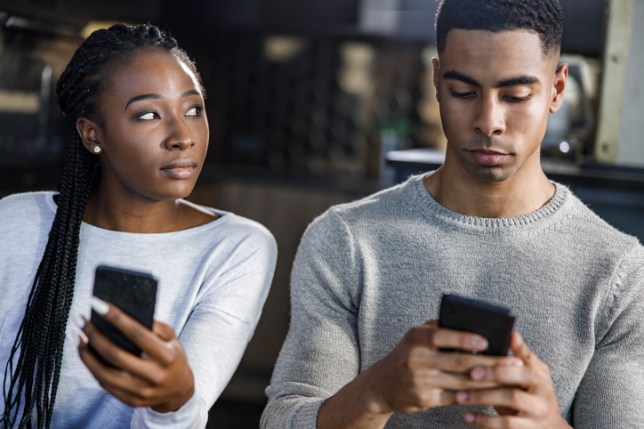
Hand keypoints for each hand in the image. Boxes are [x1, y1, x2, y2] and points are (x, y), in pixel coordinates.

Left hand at [78, 301, 194, 412]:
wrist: (178, 391)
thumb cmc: (173, 357)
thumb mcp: (172, 338)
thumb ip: (154, 326)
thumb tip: (123, 314)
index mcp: (166, 356)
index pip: (137, 334)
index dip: (116, 318)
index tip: (98, 305)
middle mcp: (153, 375)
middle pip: (115, 355)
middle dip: (95, 335)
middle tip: (83, 321)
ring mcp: (141, 390)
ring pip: (104, 373)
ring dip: (86, 353)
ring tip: (79, 336)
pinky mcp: (130, 400)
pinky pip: (104, 383)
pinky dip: (92, 366)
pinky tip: (86, 353)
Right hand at [359, 321, 520, 414]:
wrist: (383, 384)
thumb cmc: (408, 354)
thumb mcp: (416, 337)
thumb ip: (439, 329)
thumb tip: (473, 325)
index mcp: (415, 337)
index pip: (442, 336)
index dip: (465, 339)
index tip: (487, 341)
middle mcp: (415, 358)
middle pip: (458, 361)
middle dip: (490, 363)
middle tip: (513, 362)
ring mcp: (419, 380)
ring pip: (461, 381)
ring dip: (488, 381)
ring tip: (508, 378)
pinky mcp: (424, 400)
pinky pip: (455, 397)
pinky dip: (474, 394)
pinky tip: (490, 392)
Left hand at [454, 333, 570, 427]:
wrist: (551, 427)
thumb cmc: (532, 393)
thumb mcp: (532, 372)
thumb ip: (521, 355)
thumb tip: (511, 332)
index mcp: (540, 375)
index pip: (524, 364)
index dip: (502, 361)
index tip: (480, 353)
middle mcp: (543, 394)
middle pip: (516, 381)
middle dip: (491, 377)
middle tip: (469, 373)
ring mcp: (537, 414)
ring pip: (509, 404)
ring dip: (483, 399)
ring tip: (460, 397)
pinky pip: (505, 425)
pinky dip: (485, 421)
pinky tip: (468, 417)